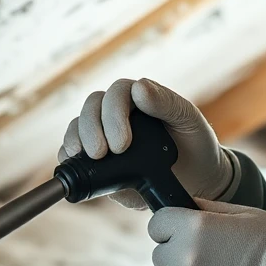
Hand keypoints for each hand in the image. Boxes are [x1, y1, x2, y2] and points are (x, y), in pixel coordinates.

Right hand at [57, 78, 234, 208]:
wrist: (198, 177)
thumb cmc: (194, 142)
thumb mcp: (188, 119)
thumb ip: (166, 102)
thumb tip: (139, 88)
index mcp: (138, 96)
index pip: (115, 93)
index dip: (113, 115)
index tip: (122, 144)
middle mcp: (116, 112)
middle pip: (91, 108)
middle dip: (91, 129)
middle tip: (101, 154)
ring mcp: (103, 134)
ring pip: (77, 126)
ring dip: (76, 139)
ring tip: (89, 158)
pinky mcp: (96, 160)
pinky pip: (72, 151)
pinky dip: (67, 156)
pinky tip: (75, 165)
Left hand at [148, 198, 265, 265]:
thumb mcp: (243, 213)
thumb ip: (206, 208)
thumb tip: (182, 205)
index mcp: (193, 227)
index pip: (157, 225)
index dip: (170, 229)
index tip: (184, 235)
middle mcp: (183, 258)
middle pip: (161, 257)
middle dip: (178, 256)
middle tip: (212, 261)